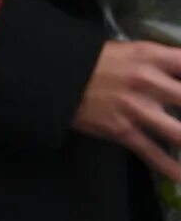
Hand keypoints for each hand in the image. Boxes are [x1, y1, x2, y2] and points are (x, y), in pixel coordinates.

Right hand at [73, 39, 180, 181]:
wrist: (53, 74)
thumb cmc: (96, 61)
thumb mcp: (131, 51)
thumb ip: (163, 64)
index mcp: (149, 56)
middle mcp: (147, 81)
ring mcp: (135, 108)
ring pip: (178, 133)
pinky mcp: (122, 130)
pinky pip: (153, 153)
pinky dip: (171, 168)